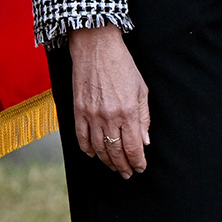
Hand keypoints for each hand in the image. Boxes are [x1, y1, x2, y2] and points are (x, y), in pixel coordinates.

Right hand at [67, 24, 150, 175]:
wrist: (95, 48)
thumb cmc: (122, 65)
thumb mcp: (141, 89)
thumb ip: (143, 117)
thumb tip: (144, 141)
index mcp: (128, 111)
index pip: (133, 147)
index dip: (137, 161)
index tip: (140, 168)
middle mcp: (109, 116)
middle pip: (115, 151)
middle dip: (123, 166)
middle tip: (128, 173)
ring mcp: (91, 114)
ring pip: (98, 148)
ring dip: (107, 161)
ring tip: (114, 167)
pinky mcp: (77, 110)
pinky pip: (81, 137)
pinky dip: (87, 149)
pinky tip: (93, 154)